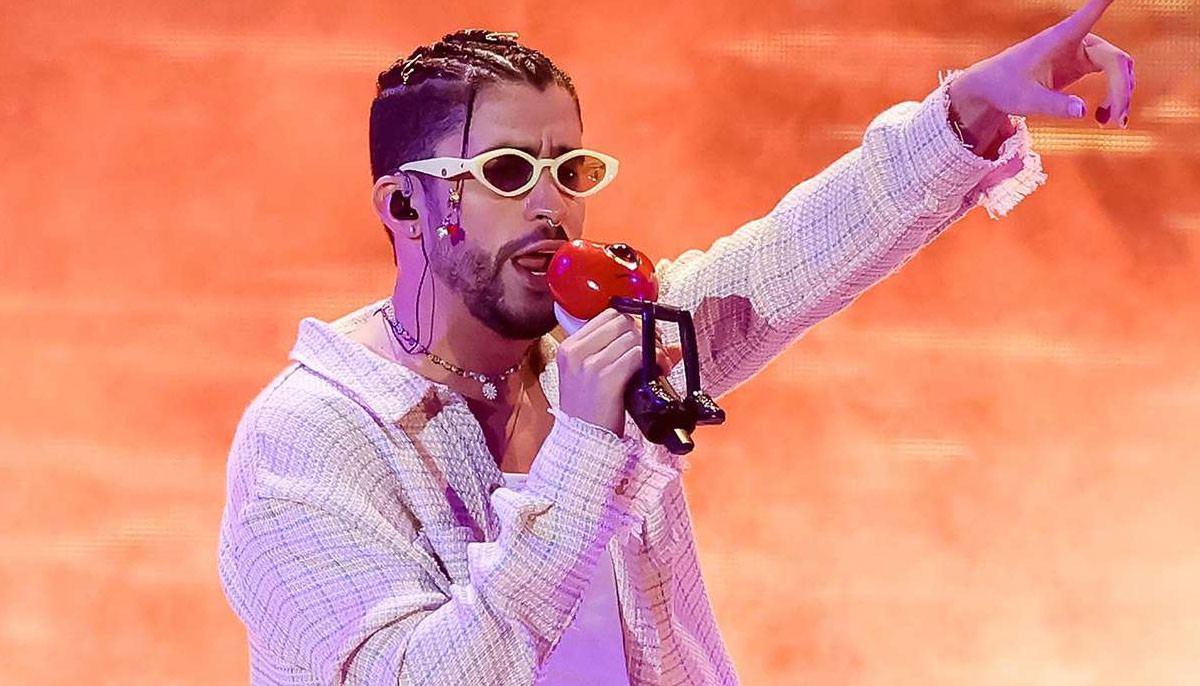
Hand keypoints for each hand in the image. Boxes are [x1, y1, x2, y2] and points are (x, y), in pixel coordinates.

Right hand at [556, 308, 679, 436]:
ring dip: (654, 347)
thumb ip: (622, 354)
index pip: (607, 315)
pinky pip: (637, 355)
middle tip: (657, 348)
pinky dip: (655, 358)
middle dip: (646, 331)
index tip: (645, 335)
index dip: (632, 321)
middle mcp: (575, 352)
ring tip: (660, 363)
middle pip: (622, 321)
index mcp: (569, 347)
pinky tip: (660, 370)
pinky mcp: (604, 379)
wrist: (582, 441)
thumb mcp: (596, 377)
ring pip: (633, 336)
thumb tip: (670, 344)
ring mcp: (588, 365)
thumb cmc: (591, 411)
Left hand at [948, 0, 1134, 155]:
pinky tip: (1103, 116)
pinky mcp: (1082, 64)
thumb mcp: (1026, 100)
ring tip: (1110, 122)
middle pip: (1115, 59)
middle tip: (1118, 121)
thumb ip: (1053, 104)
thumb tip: (1082, 111)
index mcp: (1060, 38)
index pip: (1090, 14)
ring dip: (1120, 94)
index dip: (1106, 1)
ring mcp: (1082, 51)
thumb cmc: (1005, 87)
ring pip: (1118, 67)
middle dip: (1121, 89)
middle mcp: (1077, 40)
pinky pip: (1111, 75)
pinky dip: (1114, 94)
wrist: (993, 87)